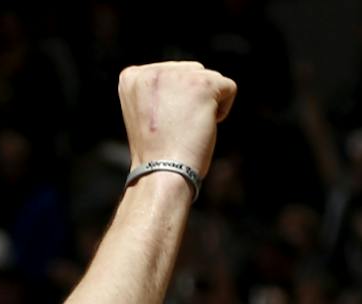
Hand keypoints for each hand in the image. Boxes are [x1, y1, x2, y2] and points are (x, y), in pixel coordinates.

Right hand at [117, 62, 237, 179]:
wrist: (160, 173)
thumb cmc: (155, 153)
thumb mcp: (146, 113)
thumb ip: (160, 91)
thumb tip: (189, 85)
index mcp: (132, 77)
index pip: (169, 74)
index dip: (172, 101)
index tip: (160, 125)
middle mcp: (152, 70)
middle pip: (191, 72)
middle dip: (190, 100)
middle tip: (174, 129)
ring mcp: (177, 75)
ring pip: (210, 79)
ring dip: (205, 105)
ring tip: (185, 128)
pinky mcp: (203, 83)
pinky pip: (229, 88)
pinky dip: (222, 111)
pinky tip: (201, 127)